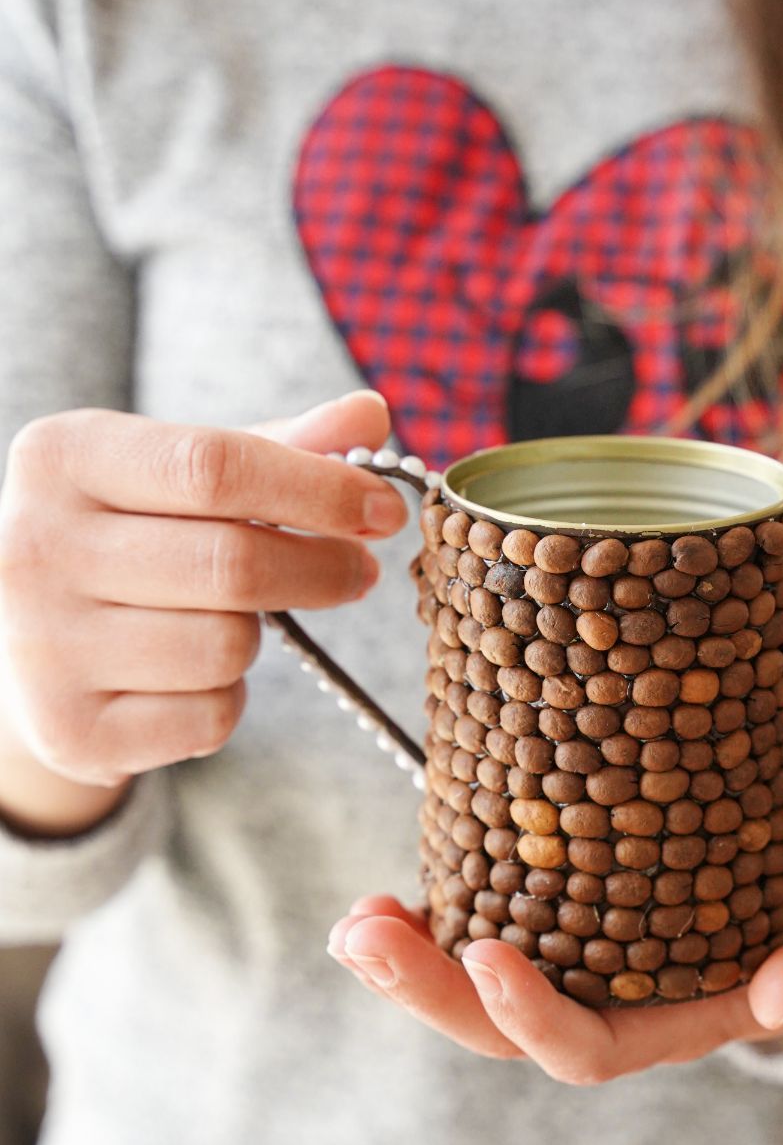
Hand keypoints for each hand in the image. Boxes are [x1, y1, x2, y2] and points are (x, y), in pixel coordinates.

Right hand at [0, 391, 406, 794]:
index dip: (318, 490)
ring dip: (260, 637)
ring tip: (235, 620)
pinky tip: (196, 676)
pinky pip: (211, 716)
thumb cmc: (128, 541)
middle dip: (321, 568)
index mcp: (62, 457)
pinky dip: (229, 698)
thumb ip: (277, 444)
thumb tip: (370, 415)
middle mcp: (34, 545)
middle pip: (232, 562)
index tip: (384, 509)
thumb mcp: (181, 475)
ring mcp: (44, 645)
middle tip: (358, 570)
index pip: (215, 467)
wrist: (30, 649)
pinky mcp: (72, 729)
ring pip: (226, 646)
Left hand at [327, 863, 782, 1082]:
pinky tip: (386, 895)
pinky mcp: (552, 914)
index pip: (581, 1049)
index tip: (485, 956)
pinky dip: (429, 917)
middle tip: (365, 939)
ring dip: (405, 958)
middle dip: (426, 990)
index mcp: (663, 1028)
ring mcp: (570, 965)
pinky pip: (478, 927)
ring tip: (356, 923)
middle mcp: (602, 1007)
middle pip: (496, 1027)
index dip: (528, 1014)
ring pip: (471, 984)